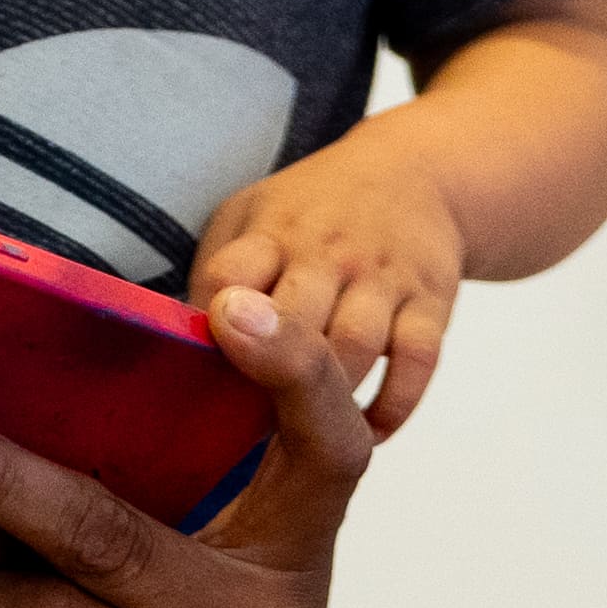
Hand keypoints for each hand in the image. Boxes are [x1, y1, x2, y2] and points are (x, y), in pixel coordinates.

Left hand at [192, 120, 465, 435]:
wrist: (413, 172)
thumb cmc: (311, 210)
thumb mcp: (250, 216)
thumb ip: (216, 275)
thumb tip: (177, 346)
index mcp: (271, 233)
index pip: (228, 280)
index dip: (211, 331)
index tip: (200, 377)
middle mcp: (326, 253)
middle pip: (291, 322)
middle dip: (265, 378)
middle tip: (244, 433)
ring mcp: (381, 277)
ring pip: (353, 347)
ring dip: (327, 398)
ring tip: (301, 435)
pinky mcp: (429, 301)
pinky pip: (416, 361)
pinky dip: (392, 405)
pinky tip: (366, 430)